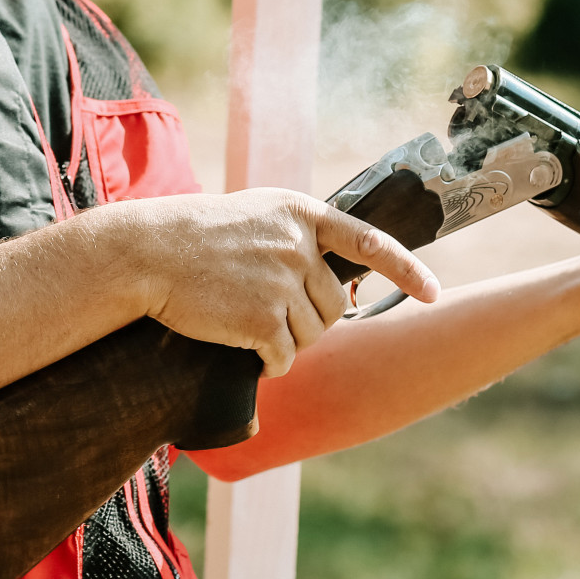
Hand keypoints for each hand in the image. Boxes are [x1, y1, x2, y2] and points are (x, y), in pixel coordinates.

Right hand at [113, 188, 438, 376]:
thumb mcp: (256, 216)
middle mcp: (300, 245)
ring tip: (248, 322)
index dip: (407, 270)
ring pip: (311, 334)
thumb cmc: (196, 236)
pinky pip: (283, 357)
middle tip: (272, 315)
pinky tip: (245, 350)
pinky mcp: (261, 319)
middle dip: (311, 319)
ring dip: (286, 340)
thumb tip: (334, 284)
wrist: (146, 252)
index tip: (433, 293)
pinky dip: (269, 363)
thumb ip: (297, 238)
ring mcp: (282, 282)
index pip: (370, 243)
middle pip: (334, 304)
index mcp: (302, 214)